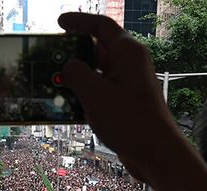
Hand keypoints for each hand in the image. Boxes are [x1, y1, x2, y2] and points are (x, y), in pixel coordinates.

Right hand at [58, 13, 177, 182]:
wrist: (156, 153)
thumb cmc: (129, 121)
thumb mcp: (94, 93)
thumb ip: (76, 73)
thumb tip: (68, 67)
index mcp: (127, 52)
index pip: (101, 26)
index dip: (79, 22)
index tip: (59, 22)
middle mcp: (130, 64)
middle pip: (97, 49)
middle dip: (73, 54)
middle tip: (50, 58)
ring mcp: (128, 84)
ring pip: (98, 73)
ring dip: (76, 77)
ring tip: (53, 83)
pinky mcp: (126, 103)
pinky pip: (101, 91)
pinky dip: (85, 94)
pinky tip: (68, 105)